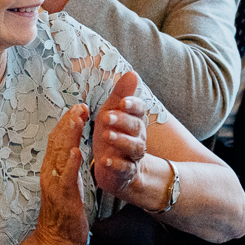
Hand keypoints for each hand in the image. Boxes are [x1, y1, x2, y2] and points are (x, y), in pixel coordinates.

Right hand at [31, 106, 90, 244]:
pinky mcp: (63, 197)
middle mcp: (50, 173)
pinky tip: (77, 151)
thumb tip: (72, 150)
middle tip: (80, 105)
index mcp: (52, 169)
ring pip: (60, 154)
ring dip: (69, 135)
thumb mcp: (65, 185)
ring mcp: (55, 184)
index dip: (67, 122)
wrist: (55, 241)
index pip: (57, 140)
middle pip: (57, 142)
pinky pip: (66, 178)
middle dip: (69, 122)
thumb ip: (66, 167)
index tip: (78, 107)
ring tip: (77, 118)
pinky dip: (70, 163)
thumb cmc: (63, 214)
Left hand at [91, 70, 148, 201]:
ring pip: (134, 147)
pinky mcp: (127, 172)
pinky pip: (125, 168)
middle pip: (136, 127)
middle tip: (106, 116)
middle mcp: (138, 137)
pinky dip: (116, 164)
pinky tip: (105, 160)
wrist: (115, 167)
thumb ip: (121, 94)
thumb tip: (132, 72)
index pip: (139, 109)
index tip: (122, 102)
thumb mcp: (112, 111)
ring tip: (107, 136)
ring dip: (121, 140)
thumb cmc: (113, 133)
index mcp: (134, 119)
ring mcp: (133, 155)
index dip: (132, 105)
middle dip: (122, 121)